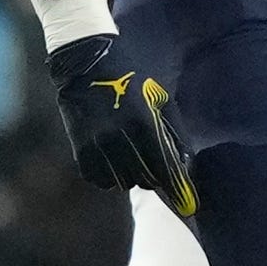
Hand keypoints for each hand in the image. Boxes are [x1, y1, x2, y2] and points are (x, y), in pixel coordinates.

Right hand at [47, 34, 196, 216]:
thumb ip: (174, 131)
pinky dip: (109, 177)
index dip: (176, 186)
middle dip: (155, 178)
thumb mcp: (160, 98)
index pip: (163, 167)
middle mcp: (120, 137)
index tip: (187, 202)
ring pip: (121, 181)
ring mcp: (97, 144)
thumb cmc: (133, 78)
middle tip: (157, 169)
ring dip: (132, 177)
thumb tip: (186, 161)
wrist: (87, 63)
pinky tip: (115, 163)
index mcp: (144, 123)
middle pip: (143, 179)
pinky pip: (98, 178)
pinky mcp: (79, 148)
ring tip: (134, 160)